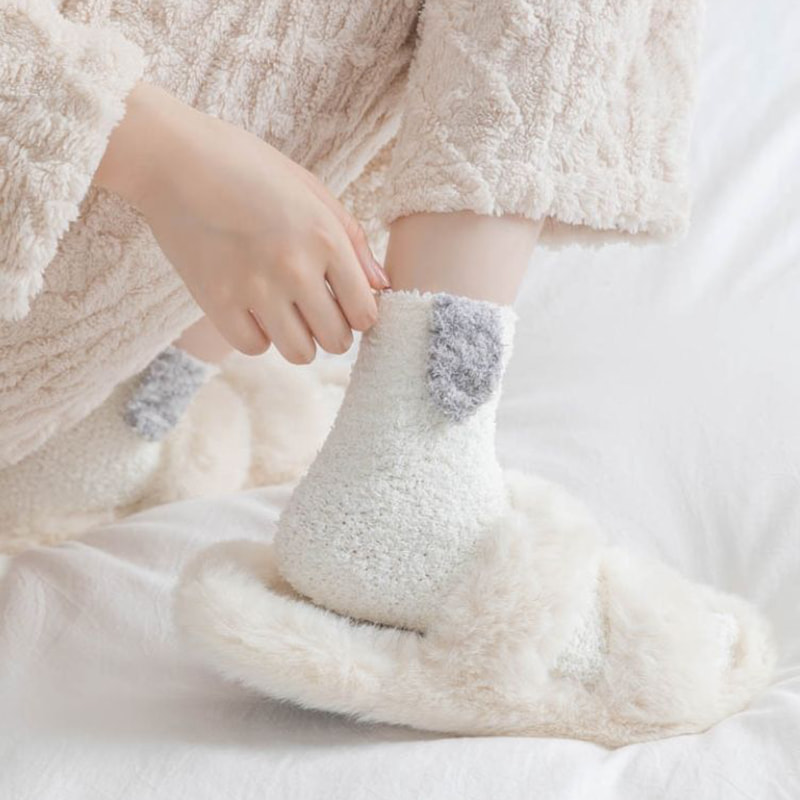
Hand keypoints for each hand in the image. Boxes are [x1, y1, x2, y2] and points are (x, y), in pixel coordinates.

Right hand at [94, 81, 388, 362]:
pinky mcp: (217, 302)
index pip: (365, 314)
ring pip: (299, 353)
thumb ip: (352, 240)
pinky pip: (254, 347)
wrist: (173, 158)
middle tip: (315, 311)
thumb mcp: (311, 190)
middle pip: (337, 342)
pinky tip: (253, 310)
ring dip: (298, 339)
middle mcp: (295, 269)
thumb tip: (381, 286)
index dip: (359, 315)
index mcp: (326, 239)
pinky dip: (257, 335)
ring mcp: (255, 289)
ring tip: (285, 312)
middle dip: (332, 331)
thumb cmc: (248, 168)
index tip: (344, 304)